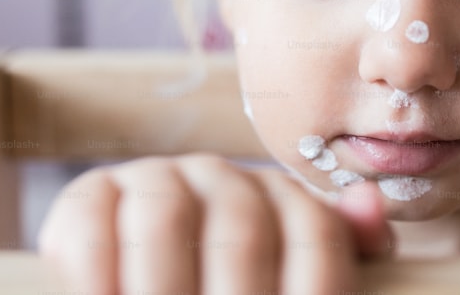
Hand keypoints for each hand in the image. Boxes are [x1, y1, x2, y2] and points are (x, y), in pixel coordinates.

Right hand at [37, 154, 391, 294]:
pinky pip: (92, 227)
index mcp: (279, 195)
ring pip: (165, 220)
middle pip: (243, 229)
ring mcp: (152, 179)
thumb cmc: (224, 284)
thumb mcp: (288, 273)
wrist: (133, 274)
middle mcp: (220, 176)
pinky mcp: (88, 196)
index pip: (316, 230)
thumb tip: (371, 206)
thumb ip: (336, 248)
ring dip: (165, 287)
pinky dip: (97, 277)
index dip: (318, 288)